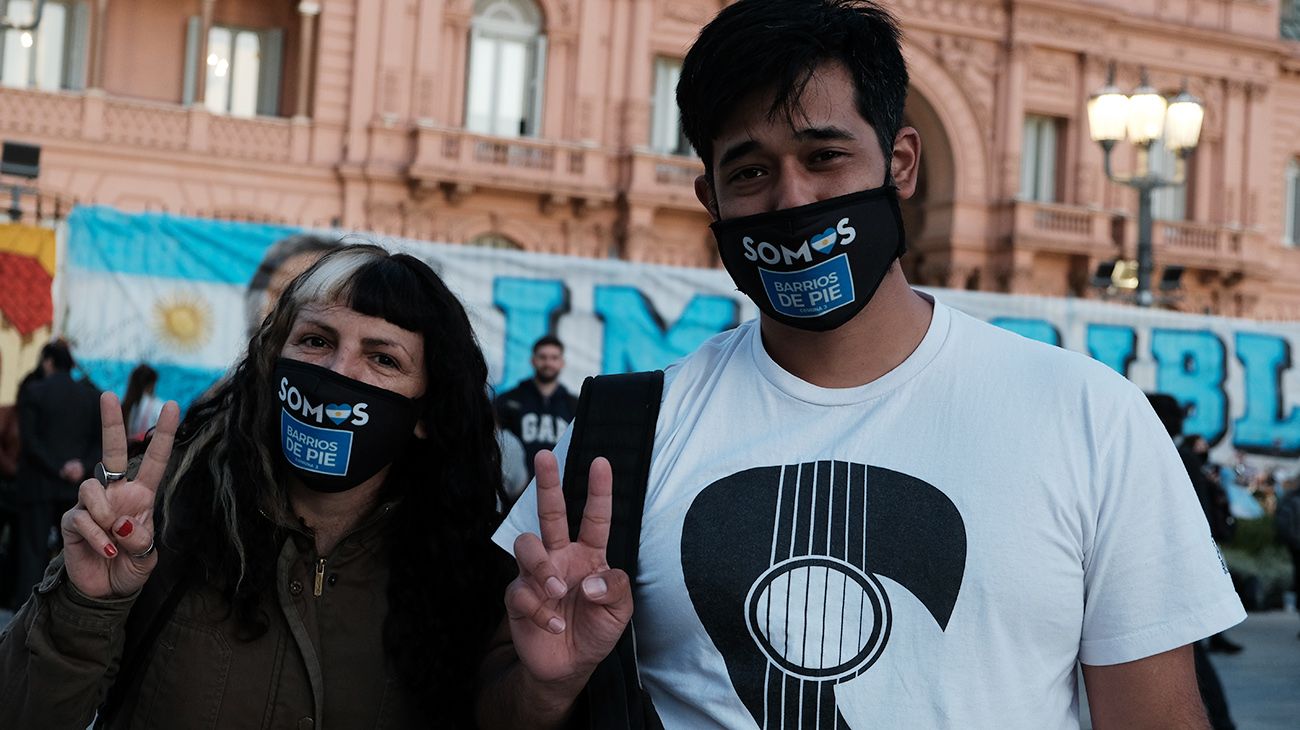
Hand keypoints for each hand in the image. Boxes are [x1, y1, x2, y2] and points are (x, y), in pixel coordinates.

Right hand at [60, 392, 179, 598]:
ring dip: (105, 514)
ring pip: (92, 487)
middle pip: (111, 451)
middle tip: (108, 395)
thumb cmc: (130, 566)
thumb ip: (141, 541)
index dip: (163, 434)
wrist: (106, 592)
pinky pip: (83, 519)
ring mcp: (92, 505)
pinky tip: (106, 550)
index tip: (171, 404)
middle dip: (111, 422)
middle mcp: (116, 493)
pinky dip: (98, 537)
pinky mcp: (72, 521)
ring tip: (115, 540)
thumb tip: (123, 523)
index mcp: (142, 495)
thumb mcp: (146, 557)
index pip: (154, 460)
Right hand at [504, 451, 633, 686]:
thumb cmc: (596, 630)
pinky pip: (521, 591)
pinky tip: (556, 624)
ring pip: (527, 545)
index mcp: (589, 554)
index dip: (598, 490)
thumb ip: (615, 588)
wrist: (569, 666)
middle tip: (545, 456)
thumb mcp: (620, 610)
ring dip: (542, 567)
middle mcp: (560, 556)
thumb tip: (590, 580)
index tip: (601, 462)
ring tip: (559, 590)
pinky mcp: (518, 597)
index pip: (595, 517)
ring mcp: (536, 574)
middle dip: (547, 483)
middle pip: (550, 512)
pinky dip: (541, 610)